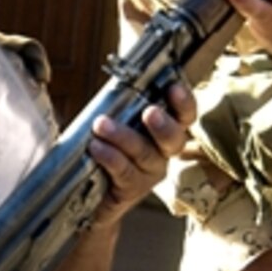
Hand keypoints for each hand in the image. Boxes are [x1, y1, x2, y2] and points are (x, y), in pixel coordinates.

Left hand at [88, 82, 192, 226]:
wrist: (88, 194)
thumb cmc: (102, 145)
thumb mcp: (112, 119)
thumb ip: (119, 102)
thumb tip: (117, 77)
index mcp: (163, 129)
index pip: (184, 115)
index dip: (183, 103)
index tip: (173, 88)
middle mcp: (163, 152)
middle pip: (173, 139)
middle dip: (164, 126)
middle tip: (150, 112)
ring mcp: (150, 174)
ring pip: (145, 154)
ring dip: (123, 137)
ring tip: (101, 124)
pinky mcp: (132, 190)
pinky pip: (125, 172)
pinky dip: (110, 157)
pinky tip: (96, 147)